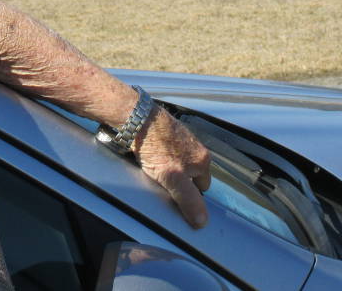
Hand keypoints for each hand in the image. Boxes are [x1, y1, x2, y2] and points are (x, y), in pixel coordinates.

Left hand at [133, 107, 211, 227]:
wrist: (138, 119)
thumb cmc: (156, 146)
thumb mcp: (173, 179)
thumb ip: (189, 200)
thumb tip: (202, 222)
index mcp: (203, 159)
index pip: (203, 187)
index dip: (189, 194)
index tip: (175, 195)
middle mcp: (196, 147)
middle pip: (191, 174)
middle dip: (179, 180)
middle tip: (163, 182)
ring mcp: (183, 138)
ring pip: (179, 162)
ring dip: (168, 168)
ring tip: (153, 168)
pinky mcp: (168, 132)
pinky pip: (167, 151)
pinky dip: (159, 156)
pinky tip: (148, 157)